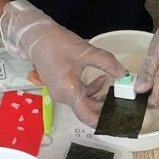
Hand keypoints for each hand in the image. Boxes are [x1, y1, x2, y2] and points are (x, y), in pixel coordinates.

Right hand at [0, 0, 124, 125]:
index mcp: (68, 91)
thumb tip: (123, 73)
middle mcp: (63, 96)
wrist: (35, 36)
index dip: (101, 122)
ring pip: (83, 102)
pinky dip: (91, 90)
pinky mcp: (61, 86)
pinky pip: (78, 94)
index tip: (115, 122)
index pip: (86, 116)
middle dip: (104, 108)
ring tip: (114, 90)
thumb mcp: (85, 51)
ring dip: (99, 98)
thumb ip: (106, 63)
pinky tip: (102, 80)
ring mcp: (61, 92)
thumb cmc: (56, 43)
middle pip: (87, 109)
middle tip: (121, 103)